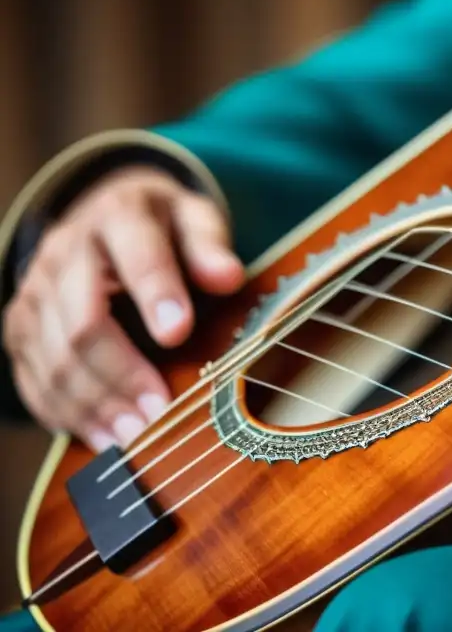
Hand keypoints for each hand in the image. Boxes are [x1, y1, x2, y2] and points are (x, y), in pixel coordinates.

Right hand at [2, 166, 244, 450]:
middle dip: (123, 372)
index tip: (179, 333)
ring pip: (54, 359)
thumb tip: (228, 276)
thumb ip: (209, 245)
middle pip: (84, 322)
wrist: (106, 215)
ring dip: (96, 404)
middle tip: (161, 412)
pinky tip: (103, 437)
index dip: (156, 294)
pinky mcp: (21, 328)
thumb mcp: (195, 219)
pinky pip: (33, 379)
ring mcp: (35, 293)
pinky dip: (66, 414)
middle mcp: (64, 253)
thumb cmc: (164, 226)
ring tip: (137, 438)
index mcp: (117, 216)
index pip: (136, 255)